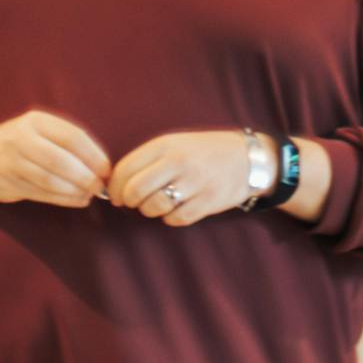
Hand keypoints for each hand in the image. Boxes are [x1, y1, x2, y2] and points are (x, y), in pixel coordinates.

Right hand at [0, 107, 111, 209]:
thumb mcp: (42, 131)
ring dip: (74, 191)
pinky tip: (76, 200)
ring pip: (49, 180)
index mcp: (36, 121)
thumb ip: (69, 144)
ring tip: (88, 195)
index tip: (107, 170)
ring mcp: (10, 161)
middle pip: (60, 161)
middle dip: (84, 177)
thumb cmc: (23, 143)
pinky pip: (40, 193)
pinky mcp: (5, 182)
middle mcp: (20, 138)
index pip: (72, 137)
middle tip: (99, 187)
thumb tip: (103, 168)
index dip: (93, 155)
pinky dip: (62, 199)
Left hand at [106, 127, 284, 228]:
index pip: (125, 169)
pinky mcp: (209, 201)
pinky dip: (171, 219)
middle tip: (134, 202)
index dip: (113, 187)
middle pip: (135, 191)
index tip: (115, 195)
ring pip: (154, 207)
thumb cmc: (203, 152)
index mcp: (165, 145)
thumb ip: (145, 160)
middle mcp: (179, 161)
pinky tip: (176, 210)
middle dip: (129, 201)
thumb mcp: (174, 143)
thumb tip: (114, 184)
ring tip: (157, 204)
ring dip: (150, 210)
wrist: (248, 158)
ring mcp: (195, 182)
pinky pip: (177, 219)